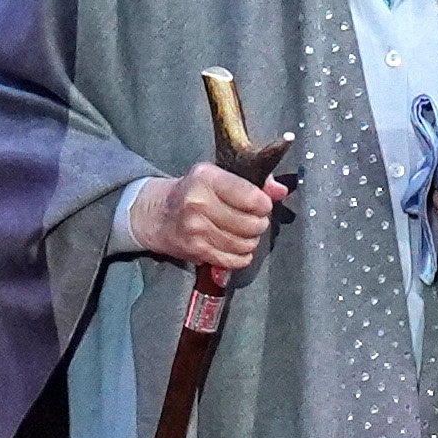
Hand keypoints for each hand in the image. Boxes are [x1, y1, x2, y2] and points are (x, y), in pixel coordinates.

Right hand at [130, 163, 286, 271]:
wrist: (157, 214)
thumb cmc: (193, 192)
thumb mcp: (218, 176)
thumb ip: (253, 182)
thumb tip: (281, 191)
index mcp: (207, 178)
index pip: (252, 197)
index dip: (263, 204)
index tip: (260, 205)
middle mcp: (199, 203)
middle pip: (251, 223)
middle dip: (259, 223)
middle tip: (253, 220)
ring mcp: (196, 229)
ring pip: (245, 243)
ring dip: (250, 241)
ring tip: (242, 232)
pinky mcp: (196, 250)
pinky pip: (234, 260)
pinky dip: (241, 256)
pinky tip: (235, 246)